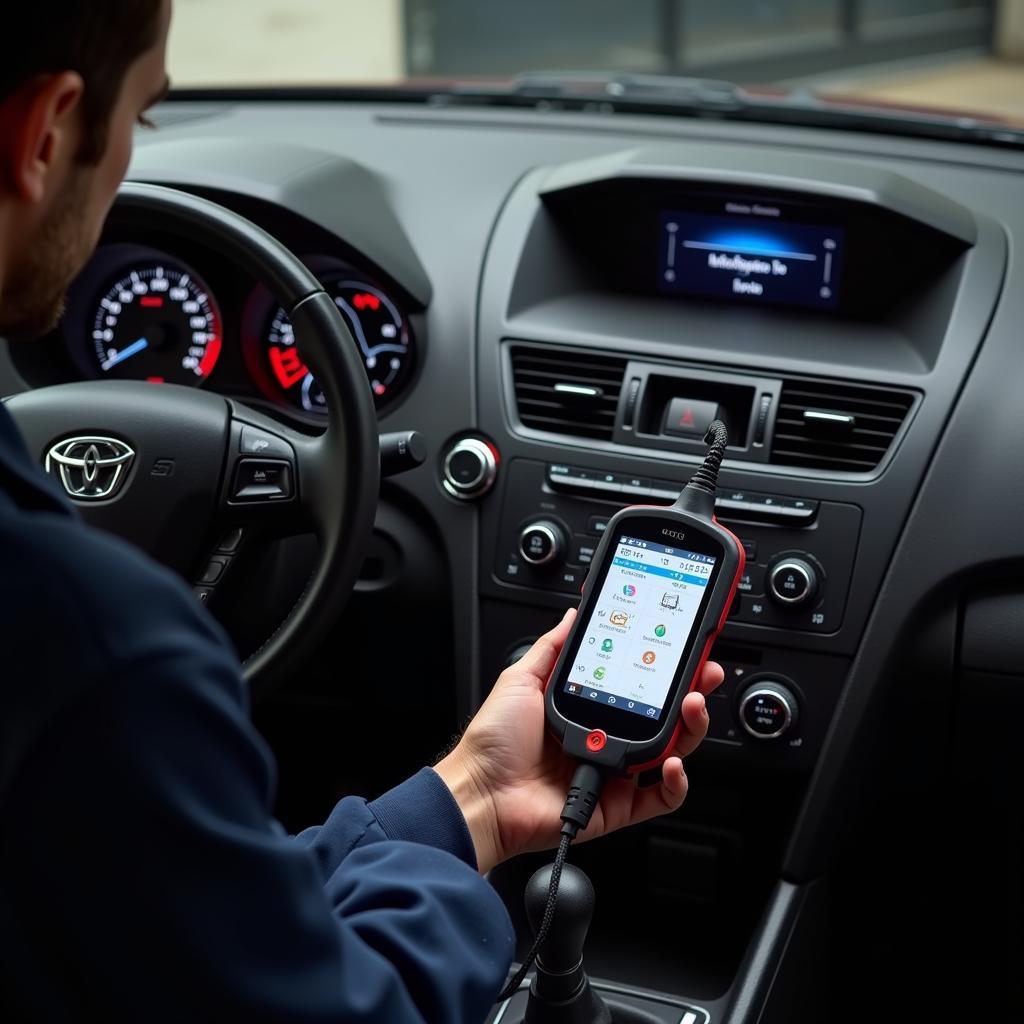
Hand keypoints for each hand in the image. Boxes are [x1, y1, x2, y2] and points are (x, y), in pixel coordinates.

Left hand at [434, 608, 723, 873]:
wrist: (481, 792)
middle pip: (664, 716)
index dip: (665, 667)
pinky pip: (661, 798)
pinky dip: (676, 782)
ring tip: (693, 706)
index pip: (640, 684)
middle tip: (705, 673)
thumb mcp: (523, 679)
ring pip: (670, 751)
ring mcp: (614, 773)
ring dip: (691, 728)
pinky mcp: (617, 806)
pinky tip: (673, 763)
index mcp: (589, 709)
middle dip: (691, 692)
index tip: (683, 646)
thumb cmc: (494, 741)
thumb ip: (554, 647)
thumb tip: (573, 614)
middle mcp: (606, 738)